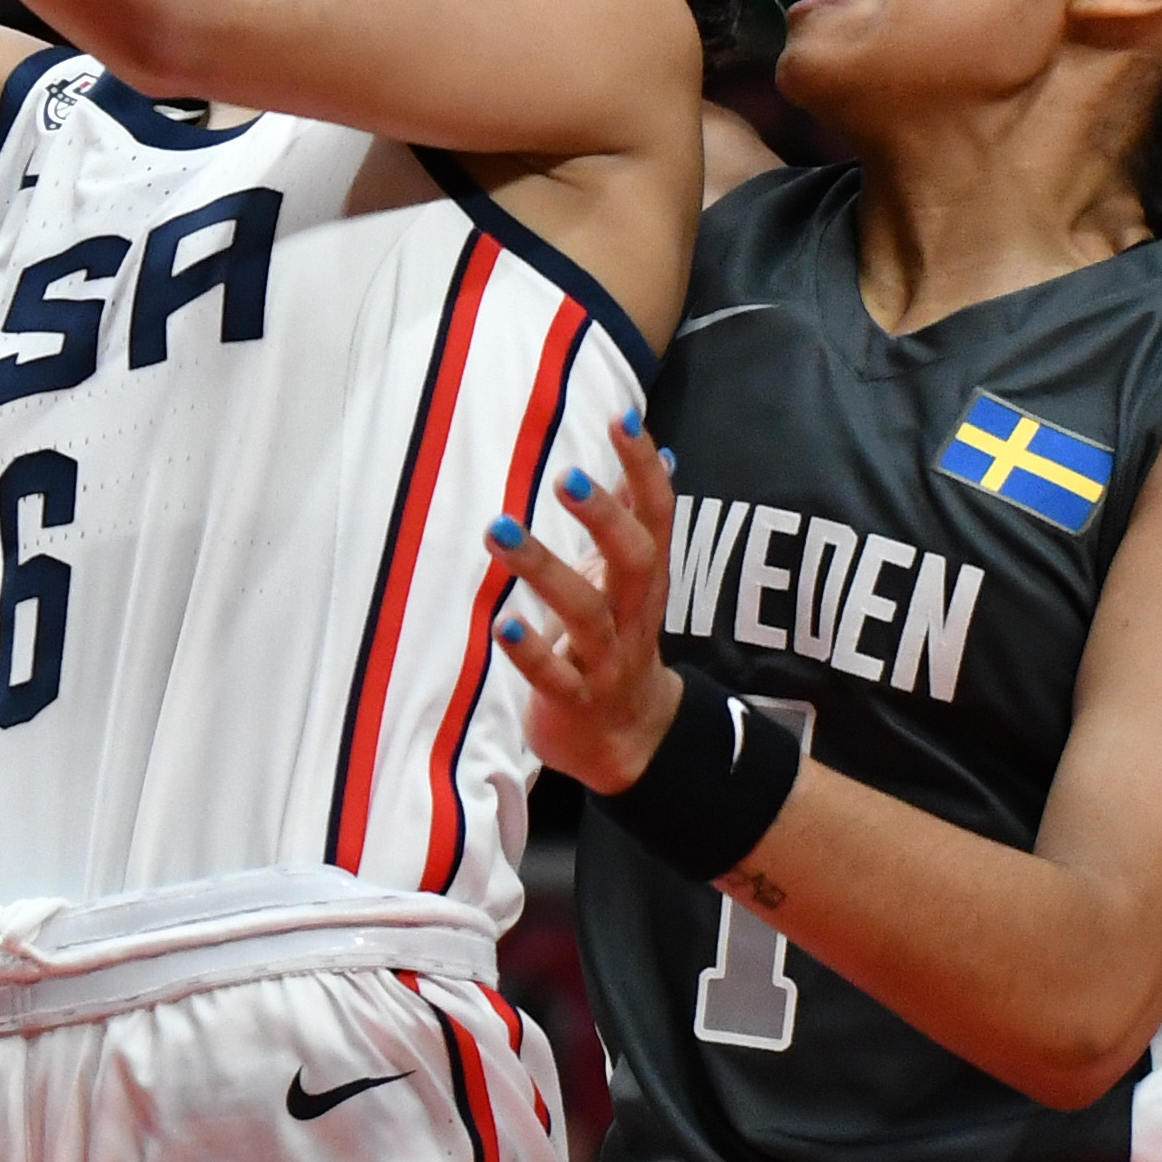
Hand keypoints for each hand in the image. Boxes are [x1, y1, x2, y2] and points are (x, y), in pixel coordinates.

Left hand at [486, 407, 684, 794]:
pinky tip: (499, 623)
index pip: (657, 516)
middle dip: (603, 516)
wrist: (630, 743)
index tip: (622, 418)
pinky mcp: (575, 702)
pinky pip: (555, 678)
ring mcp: (607, 661)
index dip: (643, 468)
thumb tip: (662, 452)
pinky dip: (529, 652)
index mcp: (645, 580)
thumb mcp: (633, 580)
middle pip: (633, 559)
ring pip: (585, 614)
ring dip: (544, 570)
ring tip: (499, 531)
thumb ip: (638, 519)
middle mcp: (633, 615)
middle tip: (565, 474)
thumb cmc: (620, 642)